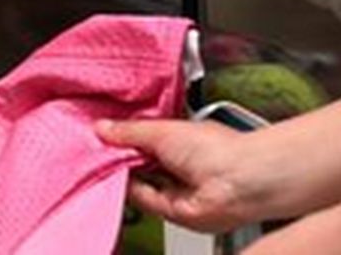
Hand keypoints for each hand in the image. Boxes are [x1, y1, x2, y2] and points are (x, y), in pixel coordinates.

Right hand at [97, 118, 260, 231]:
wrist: (240, 181)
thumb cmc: (217, 150)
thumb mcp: (162, 131)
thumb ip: (129, 131)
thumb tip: (103, 128)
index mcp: (180, 142)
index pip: (143, 141)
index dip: (123, 138)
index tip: (103, 134)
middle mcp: (178, 166)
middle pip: (138, 163)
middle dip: (120, 156)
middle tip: (100, 145)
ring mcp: (177, 189)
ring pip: (138, 183)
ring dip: (123, 173)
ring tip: (107, 159)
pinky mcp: (174, 210)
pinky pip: (144, 201)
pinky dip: (131, 191)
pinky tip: (121, 178)